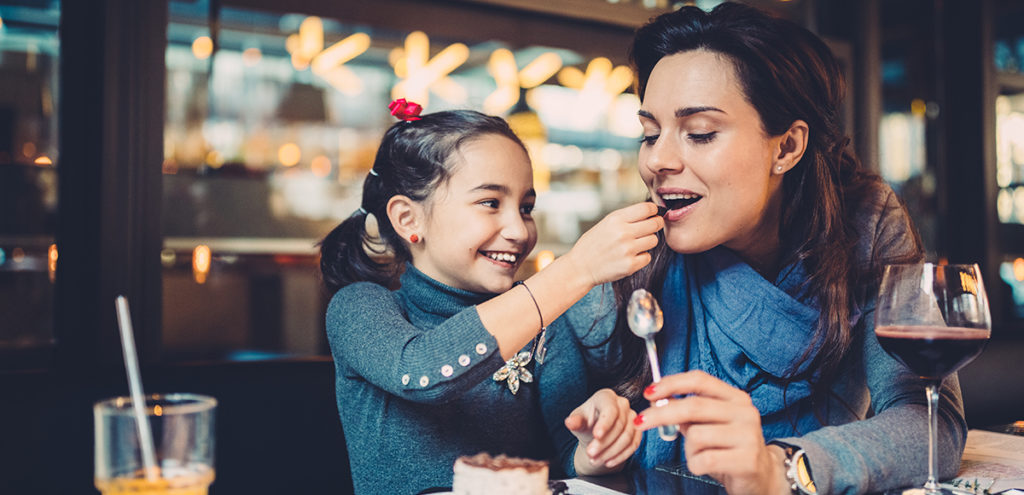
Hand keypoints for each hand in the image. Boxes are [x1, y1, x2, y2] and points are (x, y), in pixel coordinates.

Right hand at [563, 202, 662, 286]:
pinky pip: (647, 257)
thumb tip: (650, 213)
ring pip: (654, 240)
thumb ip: (626, 218)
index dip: (654, 211)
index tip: (654, 214)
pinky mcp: (630, 265)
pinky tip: (630, 256)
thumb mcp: (606, 223)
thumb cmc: (593, 245)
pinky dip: (642, 257)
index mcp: (616, 219)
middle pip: (655, 224)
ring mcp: (628, 250)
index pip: (647, 208)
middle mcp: (623, 233)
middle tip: (651, 228)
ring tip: (636, 244)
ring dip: (648, 242)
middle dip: (656, 225)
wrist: (580, 267)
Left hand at [565, 388, 642, 474]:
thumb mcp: (578, 420)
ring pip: (627, 437)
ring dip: (611, 452)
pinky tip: (608, 462)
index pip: (609, 410)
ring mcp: (632, 417)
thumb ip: (575, 421)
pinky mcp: (638, 430)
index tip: (596, 436)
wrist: (596, 431)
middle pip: (618, 426)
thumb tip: (569, 422)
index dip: (604, 424)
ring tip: (596, 461)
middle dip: (604, 443)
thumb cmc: (587, 421)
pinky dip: (621, 456)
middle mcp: (622, 404)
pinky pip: (633, 445)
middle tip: (591, 455)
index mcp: (606, 396)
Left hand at [635, 371, 789, 494]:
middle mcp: (745, 412)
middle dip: (661, 414)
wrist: (761, 477)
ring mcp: (748, 435)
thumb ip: (689, 412)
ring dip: (688, 449)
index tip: (650, 392)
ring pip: (696, 436)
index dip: (672, 383)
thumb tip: (658, 400)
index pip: (700, 380)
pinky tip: (705, 466)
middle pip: (693, 406)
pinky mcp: (747, 460)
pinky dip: (695, 465)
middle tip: (641, 422)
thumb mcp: (710, 425)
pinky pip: (703, 460)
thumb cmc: (730, 448)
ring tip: (700, 454)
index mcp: (736, 398)